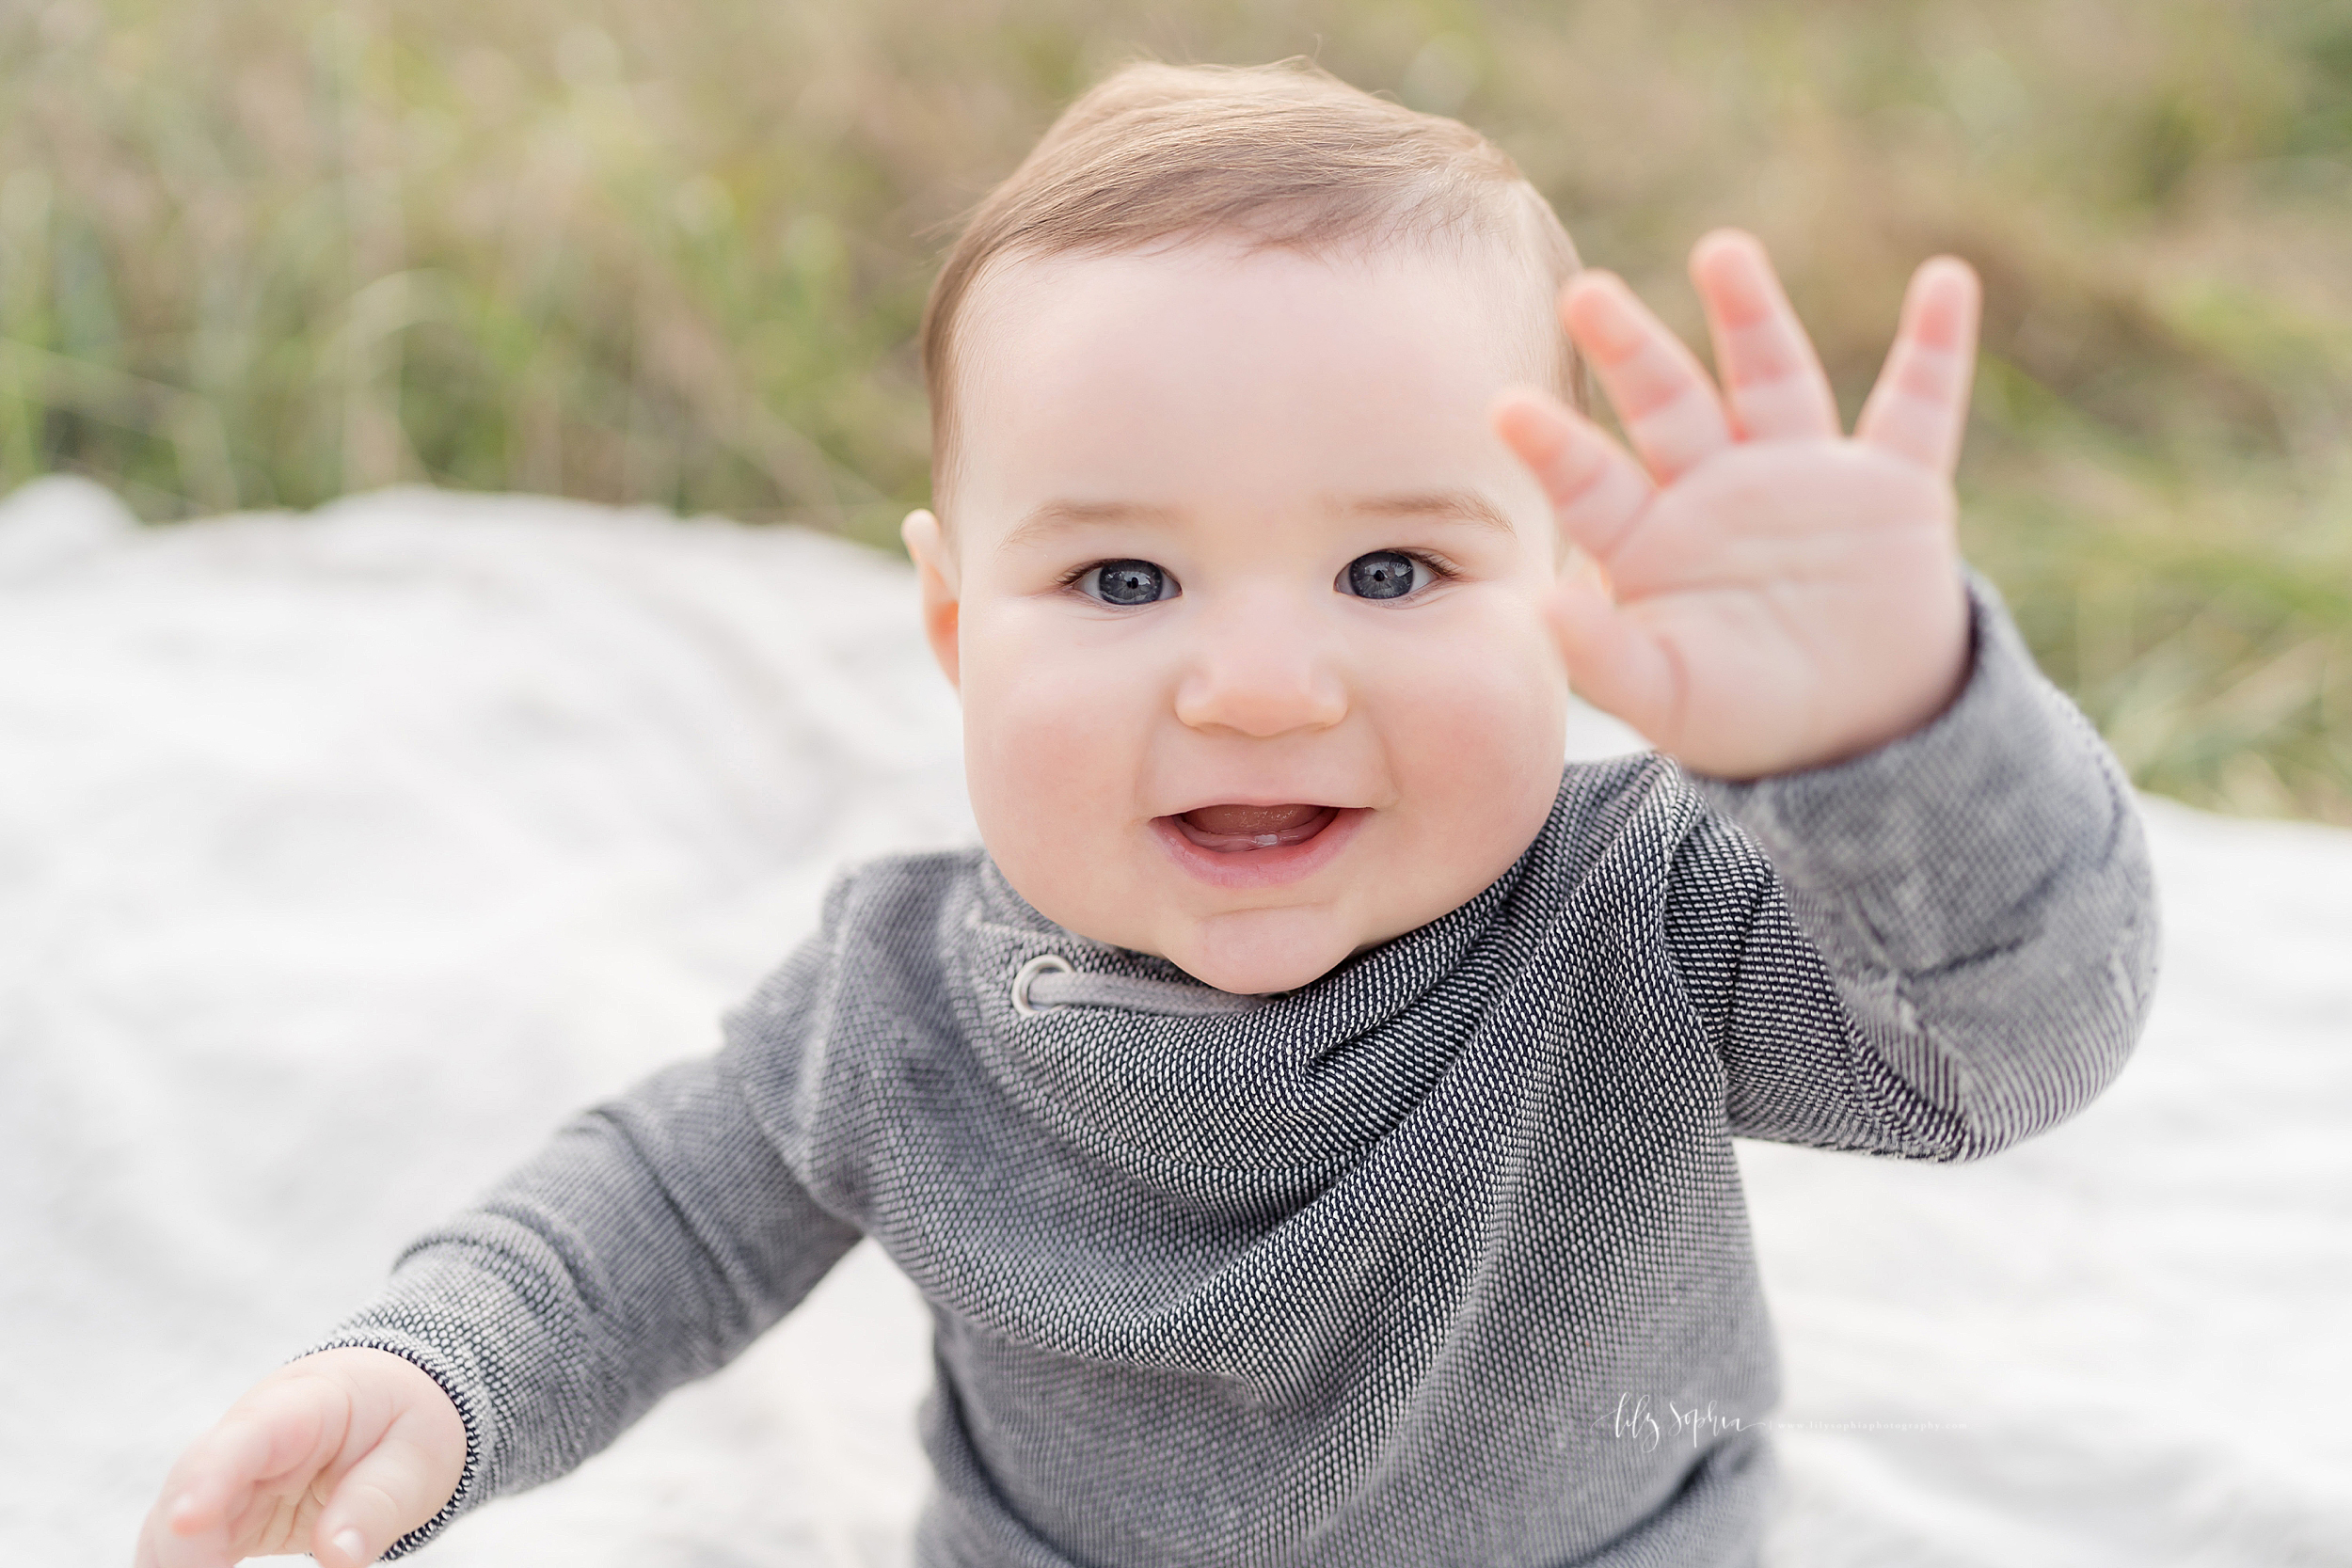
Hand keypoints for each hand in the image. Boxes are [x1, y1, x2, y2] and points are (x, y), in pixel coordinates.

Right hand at [134, 1348, 465, 1567]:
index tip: (187, 1519)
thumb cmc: (404, 1423)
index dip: (211, 1475)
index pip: (248, 1434)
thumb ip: (378, 1503)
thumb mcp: (418, 1456)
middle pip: (191, 1486)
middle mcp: (246, 1436)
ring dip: (173, 1562)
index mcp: (303, 1404)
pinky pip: (183, 1549)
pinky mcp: (222, 1515)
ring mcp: (226, 1475)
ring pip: (173, 1525)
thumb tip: (340, 1557)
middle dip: (182, 1546)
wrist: (389, 1401)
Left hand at [1494, 230, 1981, 778]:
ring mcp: (1805, 477)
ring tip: (1720, 253)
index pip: (1592, 483)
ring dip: (1750, 316)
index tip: (1506, 409)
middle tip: (1586, 294)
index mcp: (1651, 539)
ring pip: (1773, 378)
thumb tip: (1540, 607)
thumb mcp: (1668, 699)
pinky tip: (1945, 281)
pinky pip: (1918, 405)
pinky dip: (1936, 346)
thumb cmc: (1742, 715)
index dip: (1554, 447)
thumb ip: (1603, 657)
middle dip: (1631, 349)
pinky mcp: (1894, 486)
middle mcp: (1718, 487)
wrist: (1856, 732)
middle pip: (1668, 403)